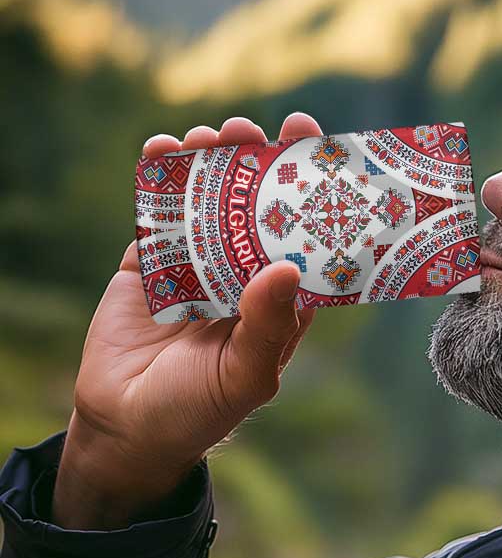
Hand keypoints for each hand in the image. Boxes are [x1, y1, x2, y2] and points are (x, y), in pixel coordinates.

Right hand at [52, 113, 323, 528]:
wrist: (126, 427)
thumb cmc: (199, 410)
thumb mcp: (245, 376)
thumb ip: (268, 326)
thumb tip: (286, 268)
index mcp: (280, 301)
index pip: (306, 239)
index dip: (314, 197)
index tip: (320, 151)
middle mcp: (244, 275)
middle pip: (259, 209)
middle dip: (261, 165)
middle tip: (260, 130)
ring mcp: (197, 265)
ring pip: (210, 201)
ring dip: (213, 163)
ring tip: (215, 135)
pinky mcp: (151, 263)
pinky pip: (159, 213)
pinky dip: (160, 178)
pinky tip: (164, 148)